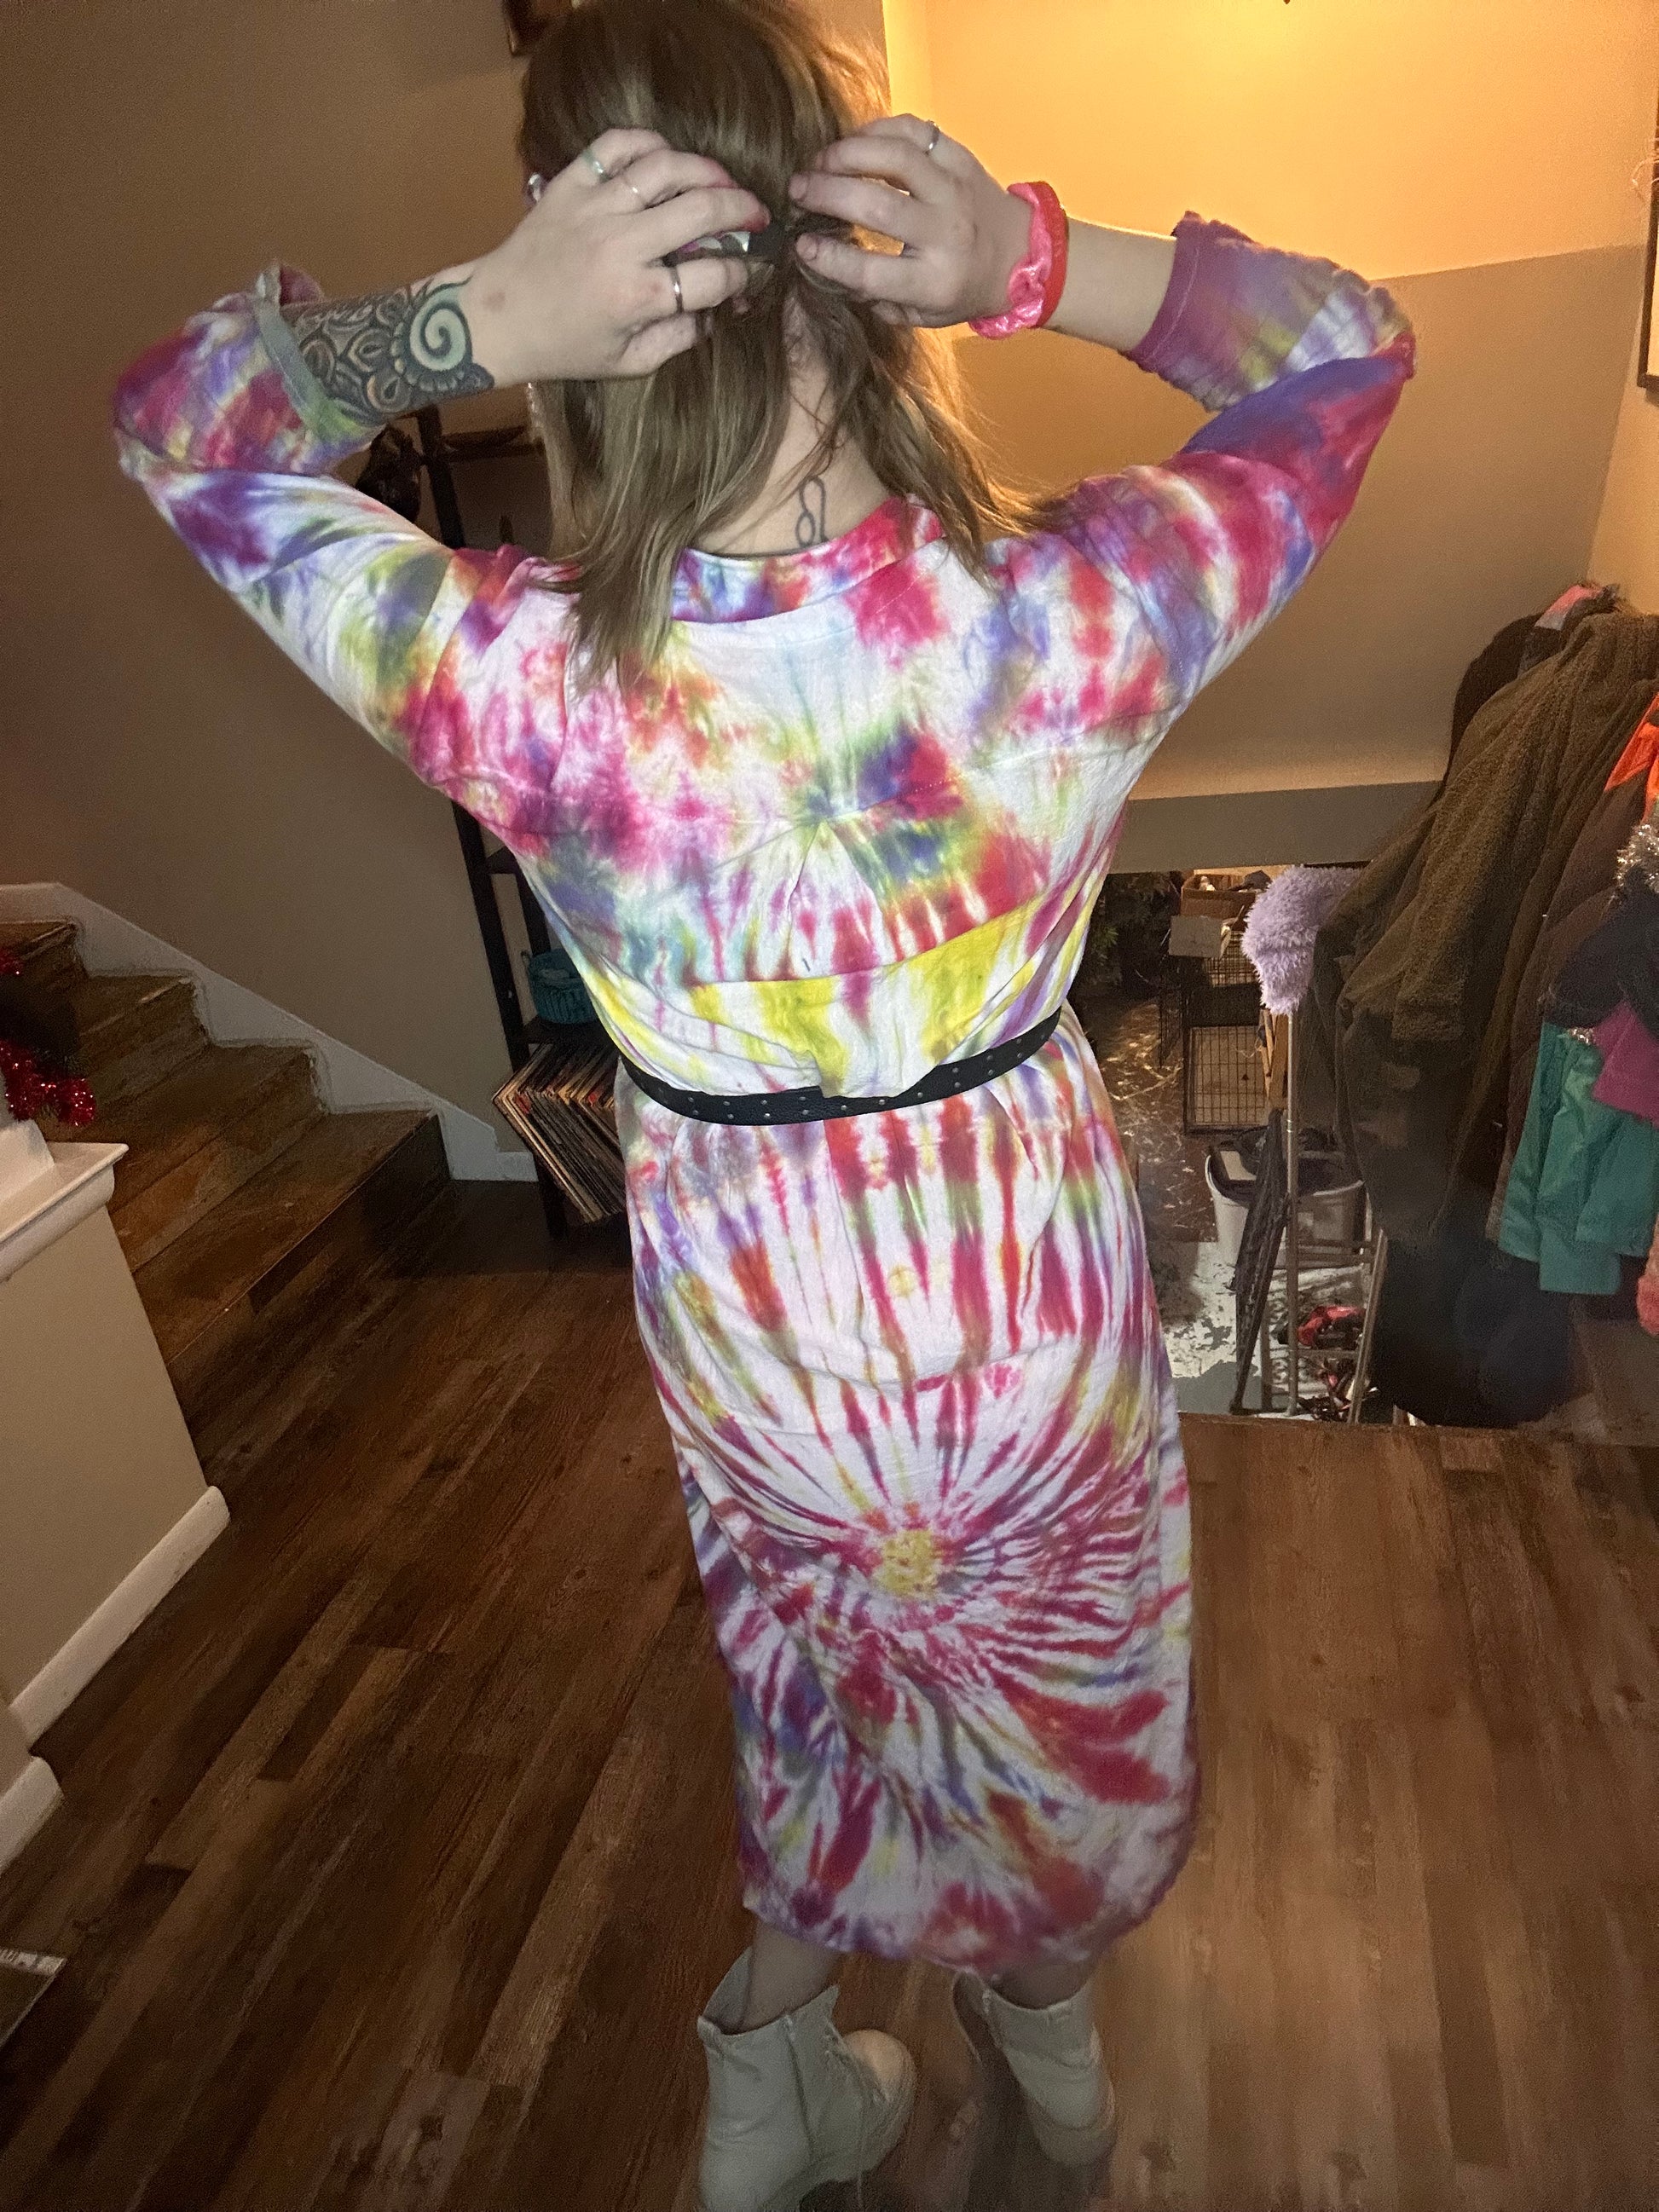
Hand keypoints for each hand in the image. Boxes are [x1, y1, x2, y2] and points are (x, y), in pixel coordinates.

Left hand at [459, 128, 768, 381]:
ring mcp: (594, 207)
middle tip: (757, 215)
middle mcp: (620, 245)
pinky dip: (648, 143)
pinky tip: (666, 157)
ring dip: (707, 170)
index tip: (748, 273)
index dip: (743, 273)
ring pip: (666, 167)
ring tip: (722, 182)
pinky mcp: (570, 183)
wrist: (497, 320)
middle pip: (702, 210)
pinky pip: (615, 144)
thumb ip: (678, 339)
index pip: (714, 275)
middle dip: (743, 210)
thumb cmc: (564, 347)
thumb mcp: (627, 362)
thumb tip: (717, 310)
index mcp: (637, 297)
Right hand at [786, 115, 1031, 327]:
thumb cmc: (960, 289)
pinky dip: (876, 131)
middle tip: (797, 190)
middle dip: (827, 194)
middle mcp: (945, 233)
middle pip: (876, 205)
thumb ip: (875, 298)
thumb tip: (824, 265)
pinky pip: (913, 131)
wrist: (1021, 257)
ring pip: (894, 157)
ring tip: (820, 161)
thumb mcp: (921, 314)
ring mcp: (954, 189)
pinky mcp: (959, 157)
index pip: (871, 270)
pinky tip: (854, 142)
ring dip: (847, 153)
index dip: (830, 256)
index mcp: (934, 282)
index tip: (800, 243)